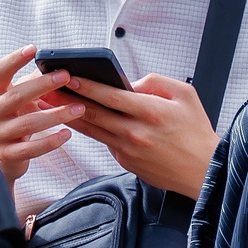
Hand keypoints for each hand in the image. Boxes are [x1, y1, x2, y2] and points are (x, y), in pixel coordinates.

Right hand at [0, 45, 77, 183]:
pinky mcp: (7, 155)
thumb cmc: (14, 117)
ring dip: (56, 114)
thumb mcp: (18, 97)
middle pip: (17, 96)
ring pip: (28, 123)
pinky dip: (51, 141)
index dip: (15, 59)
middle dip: (43, 85)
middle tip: (66, 76)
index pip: (0, 71)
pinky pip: (32, 149)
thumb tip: (59, 66)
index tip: (34, 49)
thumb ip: (33, 82)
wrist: (0, 155)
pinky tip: (68, 133)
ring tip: (79, 108)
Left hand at [59, 72, 216, 199]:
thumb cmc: (196, 130)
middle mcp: (135, 132)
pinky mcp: (125, 161)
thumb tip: (129, 82)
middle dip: (66, 100)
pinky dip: (88, 130)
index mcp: (150, 111)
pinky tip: (73, 120)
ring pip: (92, 129)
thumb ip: (156, 82)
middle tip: (44, 88)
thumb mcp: (185, 95)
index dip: (87, 85)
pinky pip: (103, 141)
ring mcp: (128, 149)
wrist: (204, 171)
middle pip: (93, 113)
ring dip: (68, 115)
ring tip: (47, 104)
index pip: (111, 96)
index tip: (68, 76)